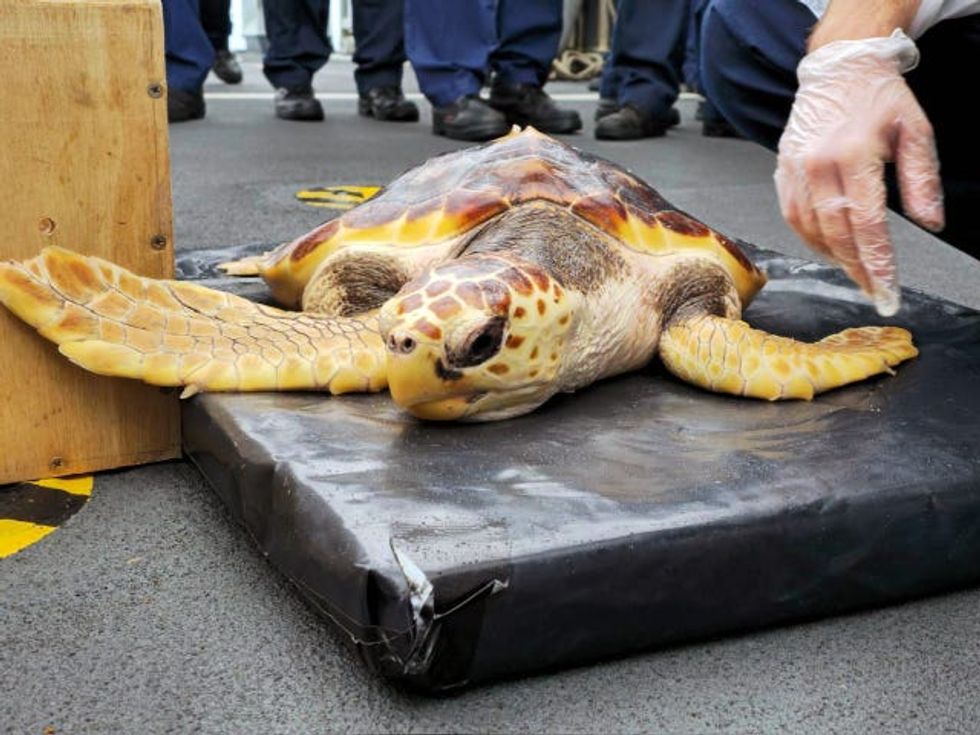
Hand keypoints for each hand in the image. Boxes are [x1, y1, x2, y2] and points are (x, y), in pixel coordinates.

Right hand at [774, 30, 943, 315]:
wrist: (838, 69)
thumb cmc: (878, 99)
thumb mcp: (916, 130)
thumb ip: (922, 180)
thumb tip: (931, 222)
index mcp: (853, 154)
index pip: (866, 222)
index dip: (877, 261)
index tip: (887, 290)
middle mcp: (818, 166)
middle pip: (836, 233)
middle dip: (857, 269)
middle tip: (876, 294)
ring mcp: (795, 170)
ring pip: (810, 230)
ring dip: (834, 258)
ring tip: (857, 274)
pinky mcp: (782, 173)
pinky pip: (793, 217)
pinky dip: (811, 240)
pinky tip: (830, 250)